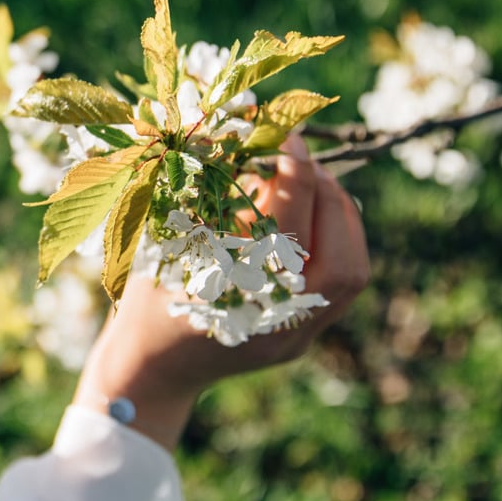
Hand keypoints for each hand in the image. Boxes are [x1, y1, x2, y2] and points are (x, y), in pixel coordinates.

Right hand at [73, 135, 370, 450]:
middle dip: (326, 192)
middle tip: (303, 159)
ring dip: (341, 219)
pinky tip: (313, 217)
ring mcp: (293, 336)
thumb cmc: (148, 296)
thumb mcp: (167, 240)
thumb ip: (205, 192)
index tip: (288, 135)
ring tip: (314, 185)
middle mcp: (274, 320)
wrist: (151, 368)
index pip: (285, 221)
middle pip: (337, 250)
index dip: (294, 170)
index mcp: (234, 293)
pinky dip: (338, 242)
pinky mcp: (301, 338)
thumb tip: (244, 132)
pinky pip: (342, 284)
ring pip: (353, 270)